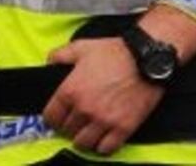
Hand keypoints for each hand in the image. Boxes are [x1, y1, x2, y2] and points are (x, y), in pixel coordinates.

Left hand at [42, 38, 163, 155]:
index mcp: (71, 91)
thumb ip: (60, 55)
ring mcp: (104, 121)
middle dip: (70, 126)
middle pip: (67, 131)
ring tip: (89, 130)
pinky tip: (104, 138)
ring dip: (84, 138)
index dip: (53, 118)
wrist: (146, 58)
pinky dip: (102, 146)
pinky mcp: (123, 128)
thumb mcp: (82, 46)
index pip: (50, 117)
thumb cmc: (115, 52)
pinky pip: (106, 149)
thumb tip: (50, 63)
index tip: (58, 117)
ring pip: (83, 143)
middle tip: (77, 120)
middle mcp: (84, 109)